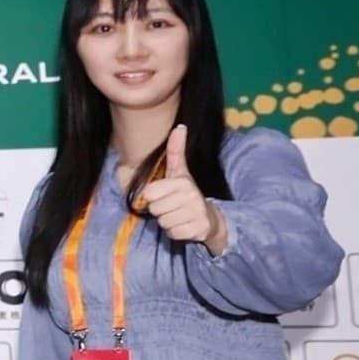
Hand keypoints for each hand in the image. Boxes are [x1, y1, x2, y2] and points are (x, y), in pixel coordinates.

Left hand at [134, 123, 224, 249]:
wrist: (210, 218)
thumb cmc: (187, 194)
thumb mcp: (180, 172)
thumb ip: (175, 151)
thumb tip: (180, 126)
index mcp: (182, 182)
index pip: (148, 193)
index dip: (153, 197)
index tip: (165, 195)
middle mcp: (191, 196)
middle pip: (154, 209)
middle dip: (160, 210)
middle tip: (173, 207)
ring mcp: (196, 214)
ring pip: (162, 222)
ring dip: (167, 222)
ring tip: (179, 216)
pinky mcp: (198, 230)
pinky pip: (172, 233)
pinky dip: (175, 232)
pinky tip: (184, 226)